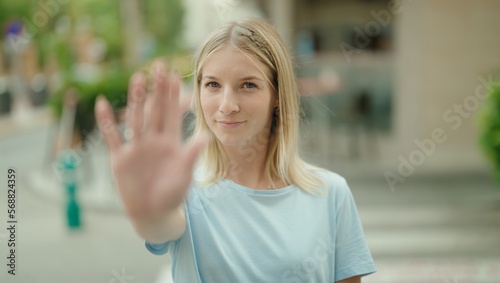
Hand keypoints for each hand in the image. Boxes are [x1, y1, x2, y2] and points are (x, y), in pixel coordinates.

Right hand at [95, 61, 208, 219]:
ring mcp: (136, 148)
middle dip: (156, 89)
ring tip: (137, 78)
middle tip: (158, 66)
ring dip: (136, 100)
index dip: (173, 96)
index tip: (174, 75)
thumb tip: (205, 136)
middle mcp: (153, 141)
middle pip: (154, 110)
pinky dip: (106, 122)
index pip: (172, 114)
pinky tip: (102, 104)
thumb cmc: (172, 195)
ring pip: (135, 119)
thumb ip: (191, 155)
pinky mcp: (120, 159)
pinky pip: (112, 137)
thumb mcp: (184, 175)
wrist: (154, 214)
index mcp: (171, 143)